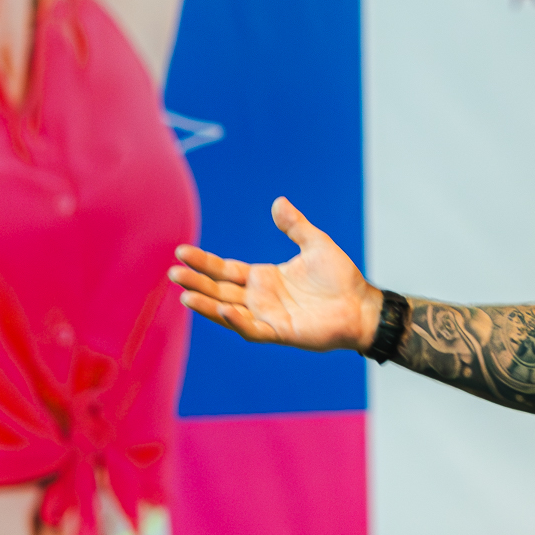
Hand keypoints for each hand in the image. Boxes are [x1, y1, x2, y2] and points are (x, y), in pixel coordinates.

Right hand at [169, 197, 380, 349]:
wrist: (361, 305)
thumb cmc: (340, 277)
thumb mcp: (315, 244)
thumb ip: (295, 226)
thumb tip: (278, 202)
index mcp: (264, 278)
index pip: (225, 270)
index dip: (204, 262)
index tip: (181, 252)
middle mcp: (260, 298)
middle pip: (220, 290)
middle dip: (196, 281)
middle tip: (173, 272)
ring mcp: (267, 317)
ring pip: (228, 312)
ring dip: (208, 305)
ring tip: (186, 295)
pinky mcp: (279, 333)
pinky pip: (252, 329)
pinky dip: (237, 321)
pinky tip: (225, 309)